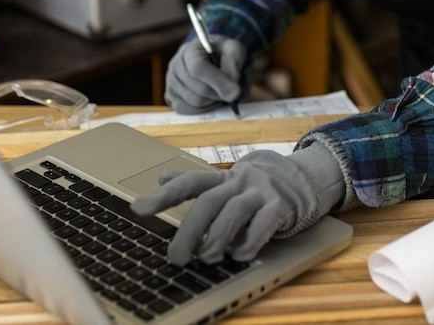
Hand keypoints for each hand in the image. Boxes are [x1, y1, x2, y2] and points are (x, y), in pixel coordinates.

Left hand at [130, 145, 343, 265]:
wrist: (296, 183)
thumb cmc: (250, 191)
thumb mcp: (223, 184)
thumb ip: (194, 183)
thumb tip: (161, 177)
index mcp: (222, 177)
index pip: (189, 182)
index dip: (164, 196)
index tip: (138, 209)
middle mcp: (239, 180)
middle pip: (209, 201)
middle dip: (189, 232)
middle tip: (176, 257)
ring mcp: (260, 192)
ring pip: (234, 212)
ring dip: (217, 239)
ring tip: (207, 257)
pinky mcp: (279, 207)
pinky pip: (262, 225)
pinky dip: (248, 243)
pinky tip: (238, 256)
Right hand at [164, 35, 245, 113]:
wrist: (209, 58)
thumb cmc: (222, 53)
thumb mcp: (233, 50)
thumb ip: (234, 63)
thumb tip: (231, 89)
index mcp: (189, 51)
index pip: (198, 69)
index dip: (218, 82)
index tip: (235, 92)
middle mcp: (175, 66)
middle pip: (199, 89)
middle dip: (219, 93)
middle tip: (230, 89)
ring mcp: (171, 83)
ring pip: (195, 102)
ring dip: (213, 101)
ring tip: (219, 91)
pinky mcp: (172, 98)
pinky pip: (189, 110)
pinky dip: (204, 109)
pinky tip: (210, 99)